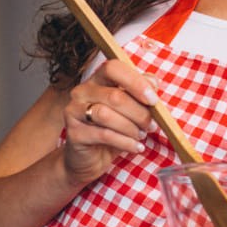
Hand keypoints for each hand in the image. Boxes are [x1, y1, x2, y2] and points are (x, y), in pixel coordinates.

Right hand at [61, 59, 158, 186]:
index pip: (114, 68)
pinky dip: (125, 142)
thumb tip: (152, 82)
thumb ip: (141, 92)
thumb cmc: (114, 130)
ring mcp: (74, 111)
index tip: (153, 100)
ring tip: (141, 136)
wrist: (90, 158)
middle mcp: (82, 91)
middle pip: (115, 95)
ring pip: (106, 115)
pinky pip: (103, 134)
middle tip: (151, 125)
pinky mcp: (73, 133)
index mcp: (97, 79)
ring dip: (131, 127)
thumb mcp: (131, 109)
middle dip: (139, 113)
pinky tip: (136, 147)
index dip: (136, 82)